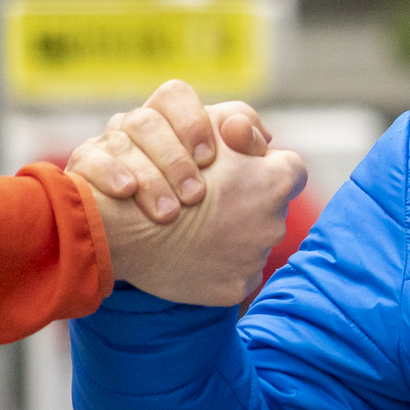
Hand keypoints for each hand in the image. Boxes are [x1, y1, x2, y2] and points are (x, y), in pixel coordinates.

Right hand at [68, 79, 272, 223]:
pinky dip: (111, 175)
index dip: (193, 122)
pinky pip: (88, 160)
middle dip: (174, 159)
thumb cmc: (201, 210)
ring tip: (170, 214)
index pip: (175, 95)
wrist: (148, 251)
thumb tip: (248, 130)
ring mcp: (105, 146)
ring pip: (120, 140)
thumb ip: (248, 150)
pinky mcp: (80, 170)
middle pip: (147, 120)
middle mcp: (134, 127)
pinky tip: (127, 193)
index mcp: (171, 120)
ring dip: (150, 177)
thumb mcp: (234, 179)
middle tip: (196, 196)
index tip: (210, 159)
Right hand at [88, 134, 307, 305]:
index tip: (239, 171)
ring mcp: (256, 258)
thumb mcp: (202, 128)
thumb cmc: (160, 167)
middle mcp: (274, 221)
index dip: (264, 167)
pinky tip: (191, 254)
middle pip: (271, 207)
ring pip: (252, 242)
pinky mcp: (234, 288)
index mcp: (276, 181)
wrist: (120, 226)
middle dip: (246, 202)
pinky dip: (217, 266)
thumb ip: (238, 122)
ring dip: (231, 235)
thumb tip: (256, 134)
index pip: (289, 169)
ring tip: (193, 229)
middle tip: (208, 201)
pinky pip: (234, 275)